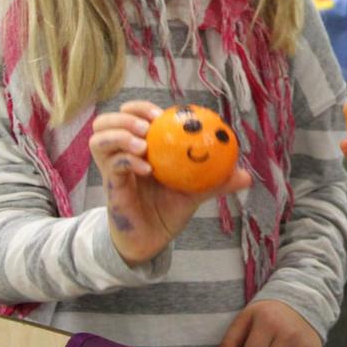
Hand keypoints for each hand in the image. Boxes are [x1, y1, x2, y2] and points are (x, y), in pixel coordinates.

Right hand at [89, 100, 251, 265]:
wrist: (153, 239)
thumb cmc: (170, 208)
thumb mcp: (197, 191)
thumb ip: (218, 181)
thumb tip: (248, 176)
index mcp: (141, 146)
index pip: (132, 114)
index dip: (142, 107)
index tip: (162, 113)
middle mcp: (122, 154)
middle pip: (106, 121)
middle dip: (126, 116)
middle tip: (148, 126)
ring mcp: (112, 169)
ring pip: (98, 138)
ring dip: (120, 134)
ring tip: (143, 144)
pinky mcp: (110, 185)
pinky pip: (111, 165)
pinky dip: (127, 160)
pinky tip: (146, 168)